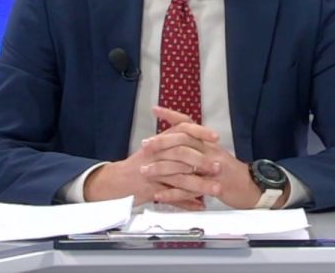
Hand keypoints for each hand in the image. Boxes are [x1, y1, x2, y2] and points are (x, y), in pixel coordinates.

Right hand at [83, 106, 221, 209]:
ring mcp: (152, 172)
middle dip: (203, 161)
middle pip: (182, 153)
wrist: (116, 181)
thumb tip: (200, 142)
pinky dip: (187, 202)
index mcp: (160, 141)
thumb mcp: (156, 149)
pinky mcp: (150, 189)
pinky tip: (199, 205)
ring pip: (180, 177)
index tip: (215, 137)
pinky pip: (171, 196)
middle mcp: (156, 153)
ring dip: (200, 184)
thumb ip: (175, 143)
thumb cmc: (138, 165)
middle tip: (218, 167)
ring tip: (215, 189)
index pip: (182, 129)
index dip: (200, 132)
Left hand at [149, 107, 288, 209]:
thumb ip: (201, 147)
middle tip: (145, 145)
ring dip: (161, 168)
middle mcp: (211, 152)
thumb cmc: (233, 173)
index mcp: (210, 144)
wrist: (253, 189)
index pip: (190, 124)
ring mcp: (211, 170)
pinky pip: (188, 190)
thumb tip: (182, 140)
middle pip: (183, 141)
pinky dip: (171, 193)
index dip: (172, 116)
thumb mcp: (217, 155)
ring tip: (145, 170)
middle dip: (161, 142)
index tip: (155, 109)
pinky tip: (158, 195)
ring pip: (182, 165)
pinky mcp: (212, 187)